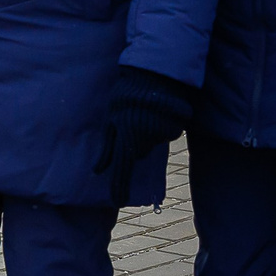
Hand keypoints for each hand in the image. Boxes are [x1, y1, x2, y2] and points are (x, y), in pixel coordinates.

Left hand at [95, 66, 198, 184]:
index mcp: (124, 136)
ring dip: (150, 131)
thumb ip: (107, 147)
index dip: (119, 187)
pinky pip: (169, 133)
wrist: (152, 73)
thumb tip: (98, 171)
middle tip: (133, 121)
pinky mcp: (177, 128)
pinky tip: (160, 110)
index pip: (121, 169)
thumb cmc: (126, 95)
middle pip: (139, 154)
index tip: (118, 202)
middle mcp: (144, 139)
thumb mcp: (111, 118)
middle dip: (135, 143)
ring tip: (146, 111)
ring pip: (154, 142)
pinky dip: (164, 125)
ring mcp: (161, 134)